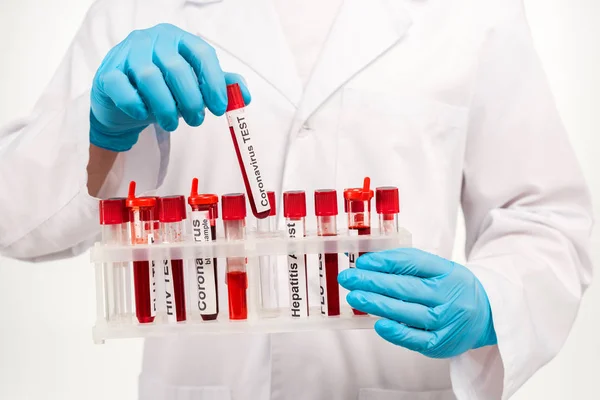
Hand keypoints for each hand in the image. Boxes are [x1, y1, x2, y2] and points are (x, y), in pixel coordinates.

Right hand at [90, 23, 250, 151]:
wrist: (122, 98)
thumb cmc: (162, 88)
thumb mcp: (193, 84)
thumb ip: (219, 85)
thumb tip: (244, 96)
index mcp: (178, 39)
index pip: (201, 53)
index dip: (213, 82)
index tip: (220, 108)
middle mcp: (152, 40)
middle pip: (176, 67)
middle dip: (191, 99)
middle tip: (196, 120)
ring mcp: (127, 54)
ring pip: (149, 77)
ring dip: (166, 106)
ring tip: (172, 124)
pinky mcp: (107, 73)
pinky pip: (122, 88)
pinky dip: (136, 105)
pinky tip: (144, 116)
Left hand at [338, 248, 496, 357]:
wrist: (487, 316)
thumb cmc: (453, 289)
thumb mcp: (440, 270)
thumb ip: (410, 265)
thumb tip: (371, 264)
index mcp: (448, 272)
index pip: (414, 263)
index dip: (386, 262)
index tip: (364, 262)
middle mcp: (449, 296)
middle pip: (406, 287)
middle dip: (373, 282)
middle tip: (348, 278)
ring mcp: (446, 321)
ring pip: (407, 312)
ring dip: (377, 304)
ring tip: (355, 297)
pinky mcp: (441, 343)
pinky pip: (414, 338)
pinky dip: (395, 331)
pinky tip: (377, 323)